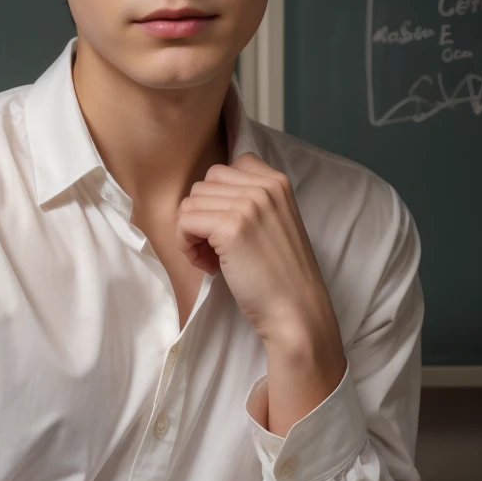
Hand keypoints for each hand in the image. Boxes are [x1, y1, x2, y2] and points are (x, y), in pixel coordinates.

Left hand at [176, 151, 343, 361]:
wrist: (296, 311)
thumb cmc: (282, 277)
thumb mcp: (275, 224)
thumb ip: (251, 202)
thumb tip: (204, 199)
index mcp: (277, 182)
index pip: (224, 169)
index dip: (216, 200)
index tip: (226, 229)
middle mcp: (264, 186)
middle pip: (203, 185)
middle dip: (201, 216)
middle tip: (216, 250)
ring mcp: (248, 204)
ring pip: (190, 202)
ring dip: (192, 233)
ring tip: (213, 259)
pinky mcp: (231, 226)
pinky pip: (185, 221)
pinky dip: (187, 245)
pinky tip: (208, 266)